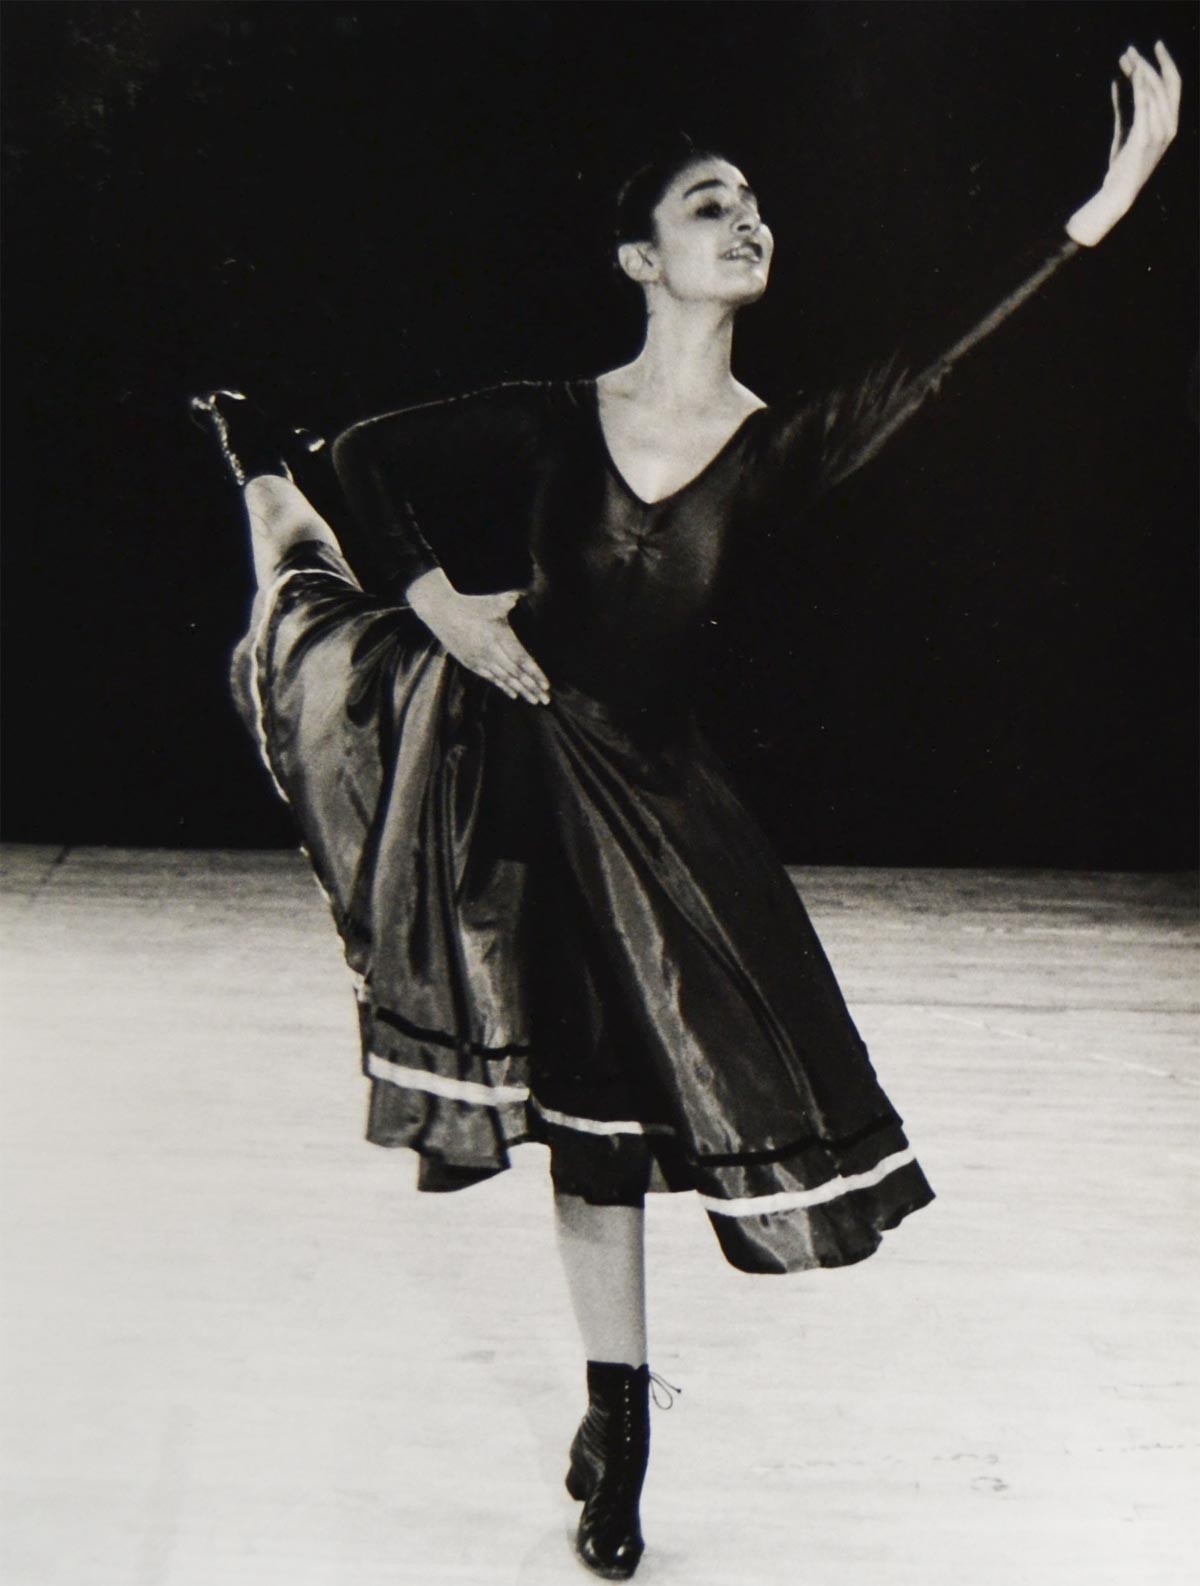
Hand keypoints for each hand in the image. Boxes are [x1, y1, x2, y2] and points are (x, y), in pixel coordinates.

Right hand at [407, 572, 550, 705]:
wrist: (439, 610)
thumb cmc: (469, 603)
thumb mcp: (491, 601)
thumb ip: (509, 599)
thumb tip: (522, 594)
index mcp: (498, 636)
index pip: (521, 659)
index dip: (534, 673)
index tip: (546, 685)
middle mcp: (490, 651)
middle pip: (515, 673)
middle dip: (531, 687)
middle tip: (545, 700)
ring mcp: (479, 658)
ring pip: (504, 678)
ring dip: (520, 690)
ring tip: (534, 700)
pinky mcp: (470, 662)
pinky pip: (490, 678)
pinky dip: (504, 686)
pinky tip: (514, 694)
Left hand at [1066, 41, 1181, 246]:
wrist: (1117, 194)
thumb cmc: (1121, 165)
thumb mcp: (1124, 131)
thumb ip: (1123, 107)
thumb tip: (1116, 82)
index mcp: (1169, 123)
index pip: (1173, 85)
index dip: (1165, 63)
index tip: (1153, 46)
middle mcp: (1170, 126)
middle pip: (1164, 83)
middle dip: (1149, 62)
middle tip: (1130, 51)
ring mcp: (1159, 133)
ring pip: (1154, 91)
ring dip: (1139, 71)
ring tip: (1125, 59)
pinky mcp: (1145, 139)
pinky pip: (1144, 106)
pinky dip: (1139, 87)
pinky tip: (1131, 74)